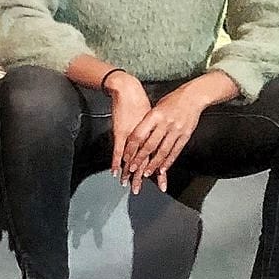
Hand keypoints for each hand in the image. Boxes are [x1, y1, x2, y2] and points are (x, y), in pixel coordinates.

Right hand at [106, 74, 151, 189]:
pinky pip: (120, 151)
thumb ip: (156, 128)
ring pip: (136, 159)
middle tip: (150, 189)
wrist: (128, 89)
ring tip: (131, 186)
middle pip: (148, 161)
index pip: (159, 156)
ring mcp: (135, 137)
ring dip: (133, 174)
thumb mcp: (153, 115)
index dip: (160, 171)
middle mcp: (147, 138)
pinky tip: (116, 172)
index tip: (162, 182)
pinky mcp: (123, 132)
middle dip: (148, 176)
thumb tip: (161, 136)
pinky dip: (118, 162)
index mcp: (156, 134)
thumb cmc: (140, 100)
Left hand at [120, 78, 217, 191]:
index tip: (125, 157)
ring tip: (147, 173)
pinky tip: (163, 168)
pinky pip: (176, 151)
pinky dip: (168, 161)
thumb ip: (147, 122)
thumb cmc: (172, 100)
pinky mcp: (186, 135)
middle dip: (140, 159)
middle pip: (150, 145)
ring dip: (154, 164)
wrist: (193, 96)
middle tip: (132, 169)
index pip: (139, 135)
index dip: (131, 148)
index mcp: (154, 115)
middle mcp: (165, 124)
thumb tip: (136, 137)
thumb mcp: (156, 108)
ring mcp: (176, 130)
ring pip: (163, 151)